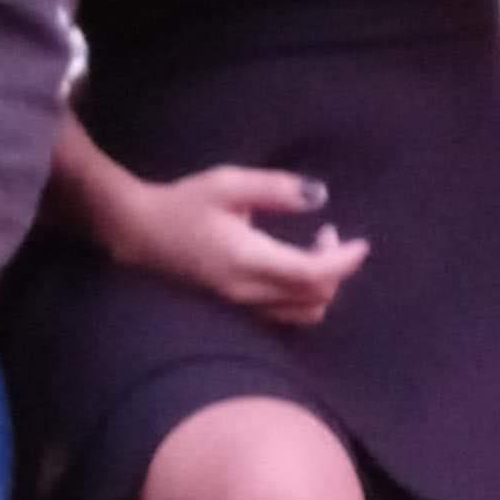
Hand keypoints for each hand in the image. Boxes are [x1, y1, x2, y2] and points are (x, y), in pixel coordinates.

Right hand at [114, 165, 368, 326]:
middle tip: (328, 233)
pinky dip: (303, 295)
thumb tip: (320, 196)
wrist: (138, 234)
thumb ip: (276, 189)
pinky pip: (285, 316)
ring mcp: (242, 308)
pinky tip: (292, 266)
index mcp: (248, 260)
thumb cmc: (182, 205)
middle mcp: (248, 293)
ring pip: (302, 314)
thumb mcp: (228, 183)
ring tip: (313, 249)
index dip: (344, 262)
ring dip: (321, 286)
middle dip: (335, 270)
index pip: (312, 274)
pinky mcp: (238, 312)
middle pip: (314, 298)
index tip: (361, 243)